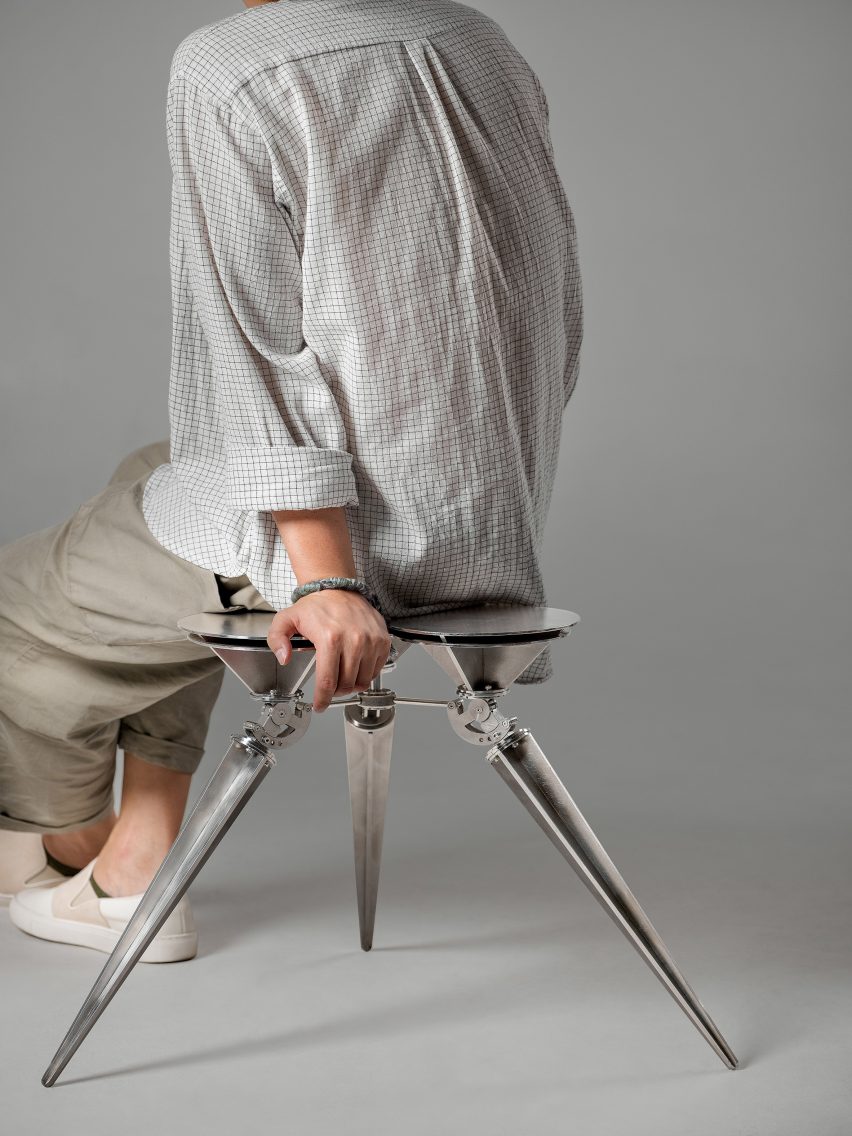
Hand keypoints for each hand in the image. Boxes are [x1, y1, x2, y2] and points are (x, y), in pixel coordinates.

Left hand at [267, 589, 391, 711]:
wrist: (339, 589)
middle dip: (335, 692)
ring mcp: (371, 641)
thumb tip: (284, 658)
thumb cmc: (317, 606)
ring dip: (351, 684)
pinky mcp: (382, 640)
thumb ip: (277, 639)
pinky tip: (355, 667)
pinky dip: (366, 674)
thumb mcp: (286, 619)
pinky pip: (376, 670)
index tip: (319, 705)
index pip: (327, 682)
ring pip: (363, 681)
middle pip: (346, 685)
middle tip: (329, 688)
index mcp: (329, 638)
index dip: (322, 700)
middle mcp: (354, 640)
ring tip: (342, 677)